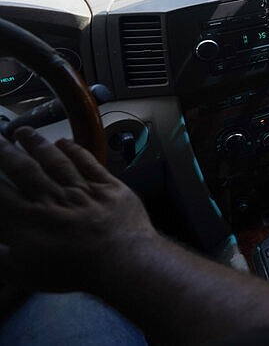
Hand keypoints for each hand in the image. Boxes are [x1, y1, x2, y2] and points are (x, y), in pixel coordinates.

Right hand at [0, 128, 157, 292]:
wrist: (121, 260)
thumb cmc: (71, 271)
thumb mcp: (25, 272)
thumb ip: (0, 257)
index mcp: (29, 219)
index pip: (0, 192)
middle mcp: (52, 198)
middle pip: (25, 169)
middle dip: (6, 151)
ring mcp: (82, 189)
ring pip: (55, 160)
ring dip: (37, 144)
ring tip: (24, 131)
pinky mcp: (108, 185)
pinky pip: (89, 162)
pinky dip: (75, 150)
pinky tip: (64, 141)